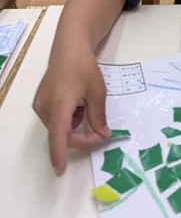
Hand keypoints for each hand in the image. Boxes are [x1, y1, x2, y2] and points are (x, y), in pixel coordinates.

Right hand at [33, 52, 110, 175]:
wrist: (69, 48)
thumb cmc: (84, 67)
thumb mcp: (97, 91)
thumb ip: (98, 115)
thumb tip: (102, 134)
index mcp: (59, 104)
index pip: (58, 135)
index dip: (59, 154)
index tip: (60, 170)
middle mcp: (45, 107)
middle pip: (62, 134)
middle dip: (82, 137)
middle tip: (102, 131)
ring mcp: (41, 105)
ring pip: (60, 128)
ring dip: (75, 125)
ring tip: (85, 104)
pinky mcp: (41, 103)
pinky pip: (56, 119)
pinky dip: (69, 117)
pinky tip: (76, 102)